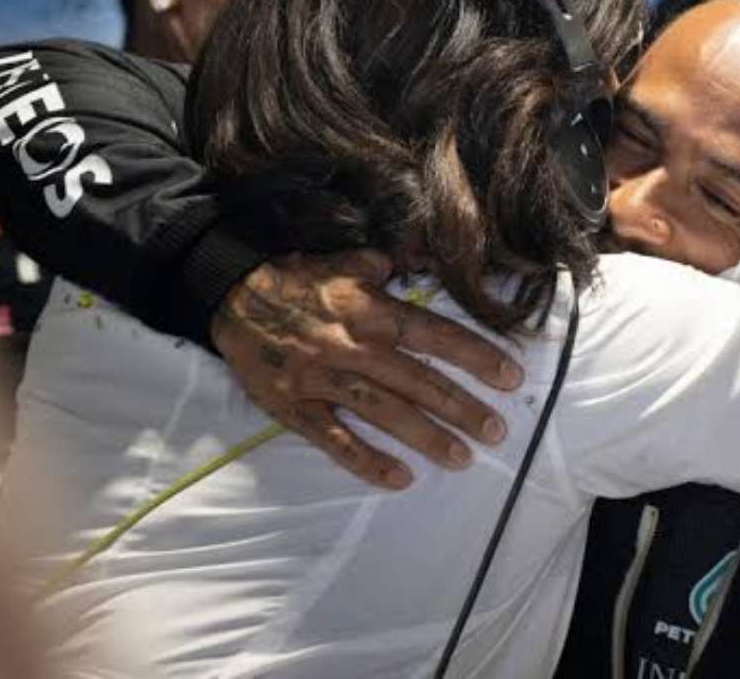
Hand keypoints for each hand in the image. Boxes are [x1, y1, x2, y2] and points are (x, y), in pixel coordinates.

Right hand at [210, 249, 523, 488]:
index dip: (475, 355)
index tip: (510, 377)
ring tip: (462, 458)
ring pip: (384, 412)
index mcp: (371, 310)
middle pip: (418, 380)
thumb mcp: (346, 261)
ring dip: (426, 436)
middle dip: (461, 406)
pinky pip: (335, 438)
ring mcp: (324, 379)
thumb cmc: (296, 279)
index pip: (435, 334)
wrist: (229, 294)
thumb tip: (418, 262)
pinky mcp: (295, 406)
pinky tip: (399, 479)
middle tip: (496, 431)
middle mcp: (354, 345)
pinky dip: (367, 460)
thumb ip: (386, 267)